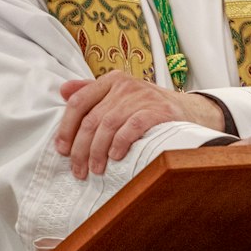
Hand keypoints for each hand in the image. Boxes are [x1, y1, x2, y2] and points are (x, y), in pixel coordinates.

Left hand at [55, 71, 224, 179]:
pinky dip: (120, 144)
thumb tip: (63, 91)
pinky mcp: (158, 110)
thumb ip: (91, 92)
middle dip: (81, 148)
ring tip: (95, 169)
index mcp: (111, 80)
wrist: (189, 112)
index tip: (62, 150)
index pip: (78, 101)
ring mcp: (142, 97)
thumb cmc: (148, 107)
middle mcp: (125, 85)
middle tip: (78, 169)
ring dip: (97, 151)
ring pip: (108, 125)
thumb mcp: (120, 95)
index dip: (66, 128)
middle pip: (92, 119)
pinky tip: (116, 157)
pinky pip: (132, 127)